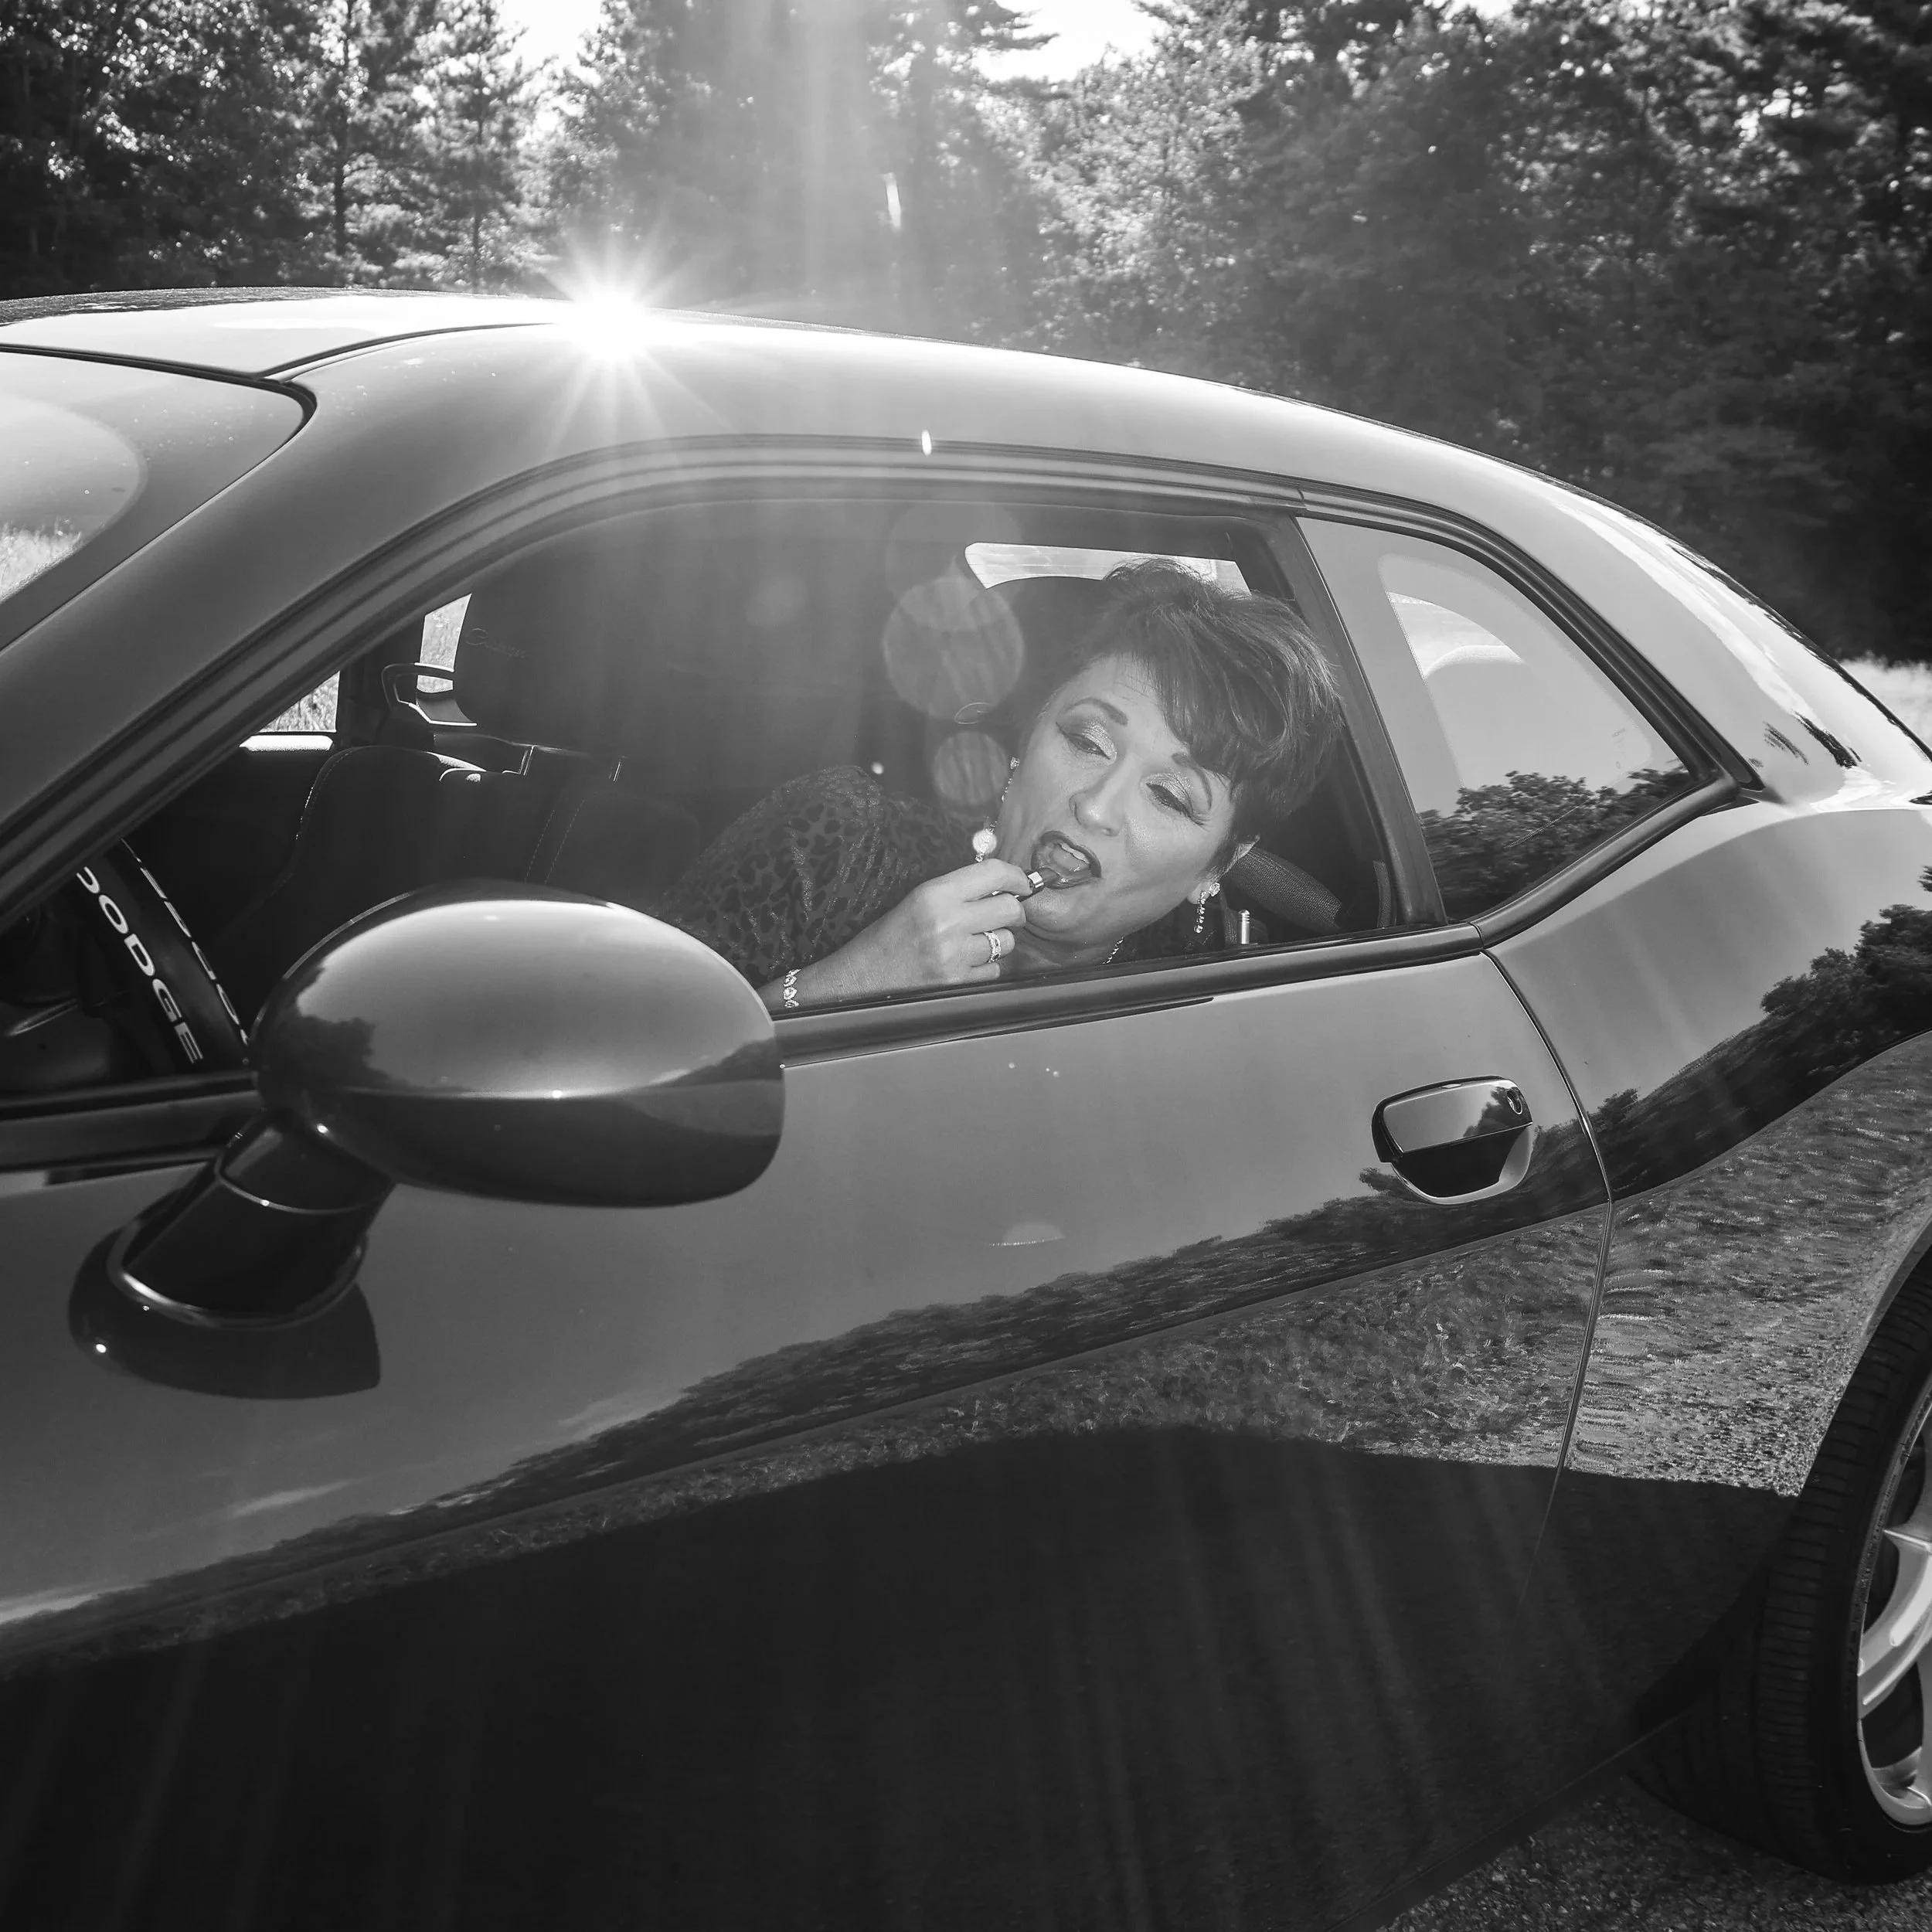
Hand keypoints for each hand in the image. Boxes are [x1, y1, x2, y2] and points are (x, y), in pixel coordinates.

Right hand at [847, 859, 1031, 989]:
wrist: (862, 977)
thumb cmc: (891, 936)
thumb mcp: (918, 899)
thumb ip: (959, 889)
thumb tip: (1003, 881)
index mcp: (935, 894)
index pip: (993, 873)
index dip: (1017, 877)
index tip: (1023, 884)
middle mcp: (948, 922)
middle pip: (1010, 908)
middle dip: (1013, 911)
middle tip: (1004, 915)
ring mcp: (954, 955)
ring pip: (1007, 942)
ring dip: (999, 942)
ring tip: (975, 942)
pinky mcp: (958, 982)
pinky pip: (995, 970)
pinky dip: (986, 967)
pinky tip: (964, 963)